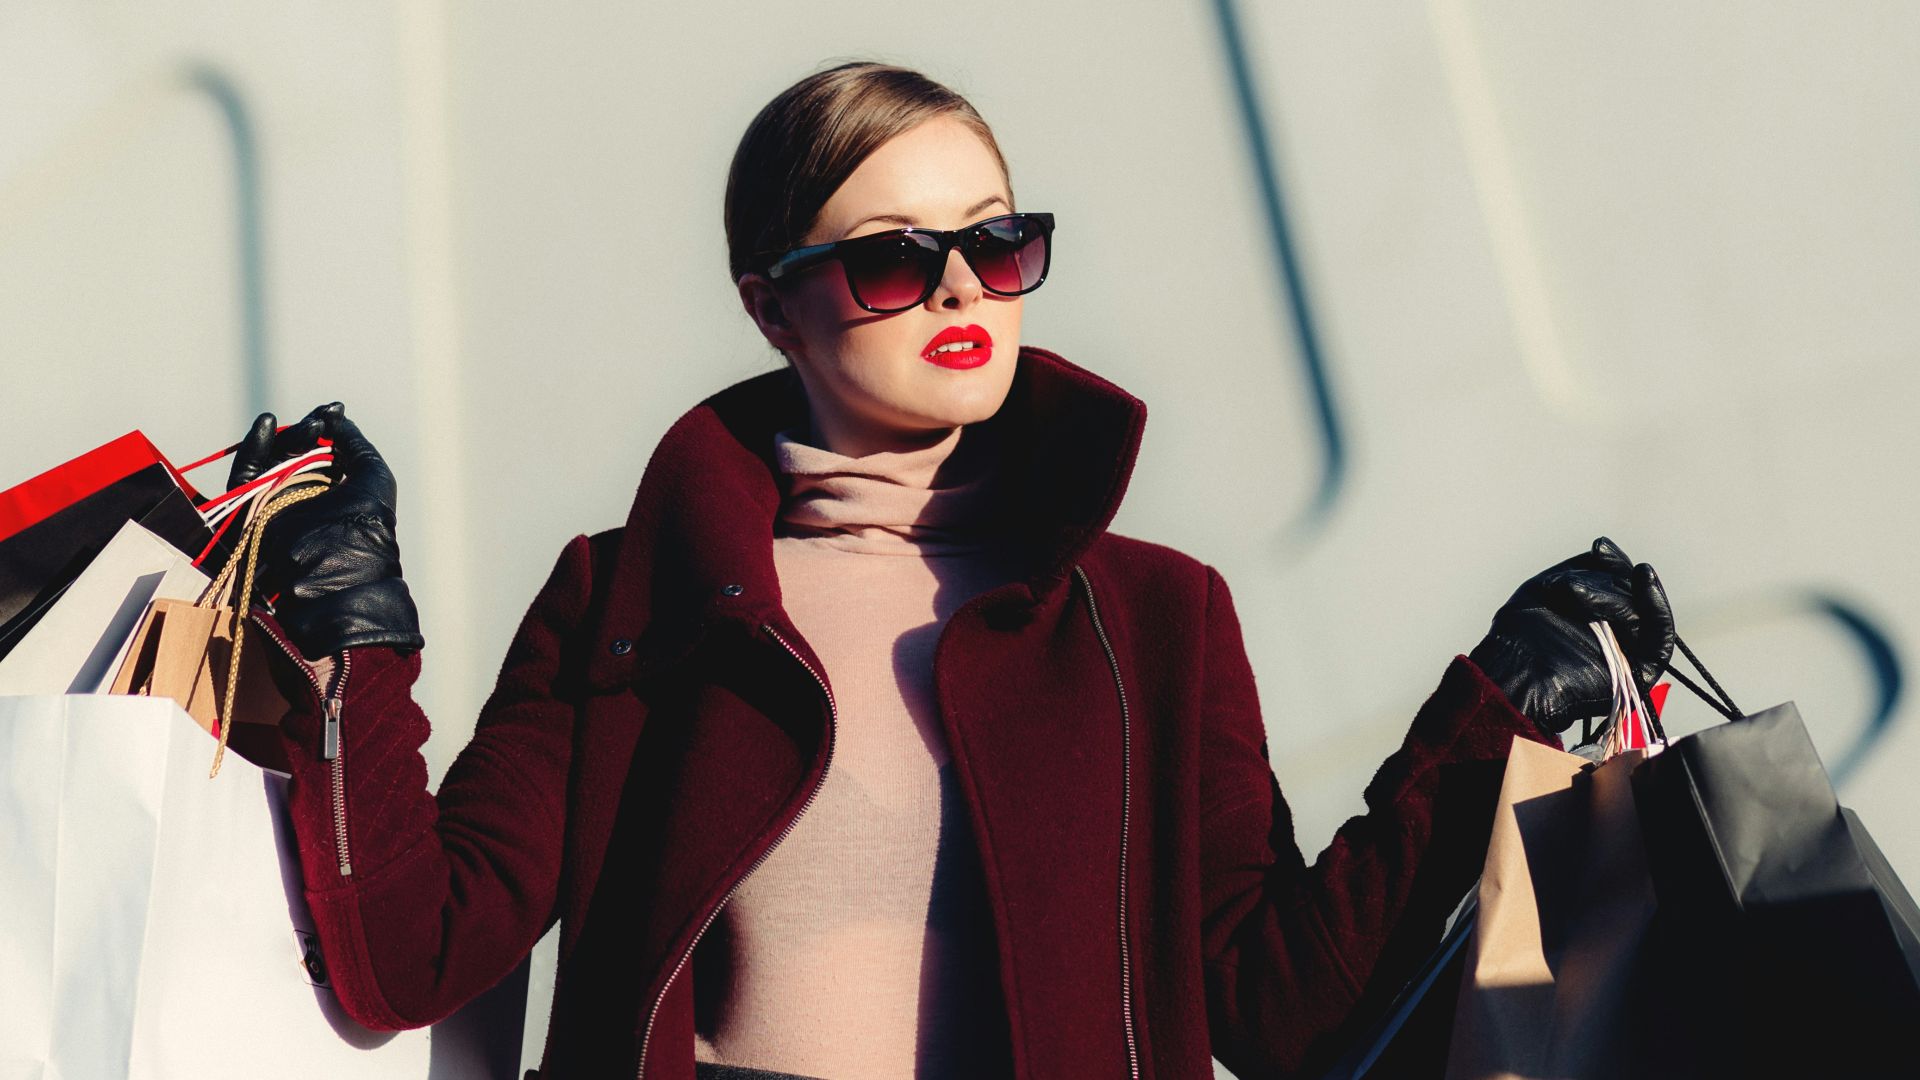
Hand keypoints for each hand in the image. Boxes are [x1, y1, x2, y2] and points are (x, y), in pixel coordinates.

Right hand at [230, 403, 423, 659]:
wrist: (337, 574)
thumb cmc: (366, 527)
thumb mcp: (372, 477)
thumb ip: (355, 443)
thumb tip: (336, 418)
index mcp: (334, 493)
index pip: (322, 452)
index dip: (325, 427)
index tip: (333, 410)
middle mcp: (304, 498)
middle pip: (294, 452)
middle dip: (306, 431)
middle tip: (319, 423)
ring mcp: (276, 506)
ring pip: (271, 461)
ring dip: (285, 437)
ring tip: (305, 428)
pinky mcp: (249, 514)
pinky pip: (244, 478)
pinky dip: (253, 450)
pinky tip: (266, 424)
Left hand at [1467, 536, 1674, 734]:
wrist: (1513, 678)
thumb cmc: (1521, 637)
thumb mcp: (1545, 589)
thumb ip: (1580, 570)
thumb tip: (1604, 549)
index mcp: (1596, 617)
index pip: (1619, 584)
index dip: (1613, 564)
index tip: (1600, 547)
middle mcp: (1616, 634)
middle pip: (1632, 596)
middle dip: (1609, 580)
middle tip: (1577, 583)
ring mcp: (1630, 653)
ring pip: (1644, 613)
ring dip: (1618, 595)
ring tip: (1578, 594)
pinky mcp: (1641, 673)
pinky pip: (1661, 639)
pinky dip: (1657, 608)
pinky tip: (1644, 580)